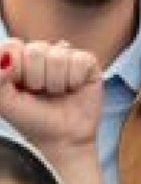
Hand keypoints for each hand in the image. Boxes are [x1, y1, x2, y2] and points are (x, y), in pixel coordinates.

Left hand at [0, 39, 101, 155]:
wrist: (62, 138)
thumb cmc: (31, 119)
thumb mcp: (4, 102)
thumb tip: (5, 59)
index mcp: (18, 58)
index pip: (13, 45)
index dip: (16, 69)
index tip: (20, 88)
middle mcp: (42, 53)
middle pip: (36, 49)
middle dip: (36, 78)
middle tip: (40, 92)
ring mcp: (66, 56)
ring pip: (58, 56)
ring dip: (56, 82)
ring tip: (57, 93)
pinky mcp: (88, 63)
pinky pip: (80, 60)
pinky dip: (75, 79)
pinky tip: (73, 88)